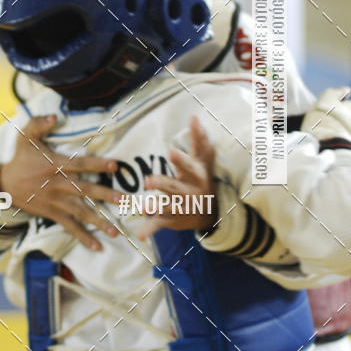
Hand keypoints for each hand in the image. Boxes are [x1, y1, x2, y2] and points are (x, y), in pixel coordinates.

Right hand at [0, 115, 120, 250]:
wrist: (4, 186)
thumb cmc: (20, 158)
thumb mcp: (25, 136)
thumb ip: (39, 124)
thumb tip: (55, 116)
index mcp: (54, 165)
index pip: (79, 164)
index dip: (97, 163)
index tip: (115, 165)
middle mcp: (57, 185)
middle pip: (85, 190)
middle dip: (106, 196)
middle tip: (125, 201)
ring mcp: (56, 202)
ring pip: (80, 212)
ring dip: (99, 221)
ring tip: (116, 231)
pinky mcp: (53, 214)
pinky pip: (70, 227)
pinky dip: (83, 237)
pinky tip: (98, 246)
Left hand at [138, 115, 216, 239]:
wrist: (210, 213)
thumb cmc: (201, 179)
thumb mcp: (203, 161)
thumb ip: (198, 139)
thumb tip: (194, 116)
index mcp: (197, 176)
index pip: (190, 167)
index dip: (181, 160)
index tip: (171, 152)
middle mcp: (190, 193)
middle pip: (176, 188)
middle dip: (163, 185)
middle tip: (149, 180)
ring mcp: (181, 207)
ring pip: (168, 207)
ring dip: (156, 206)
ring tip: (143, 206)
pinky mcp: (173, 220)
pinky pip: (160, 224)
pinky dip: (150, 229)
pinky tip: (140, 234)